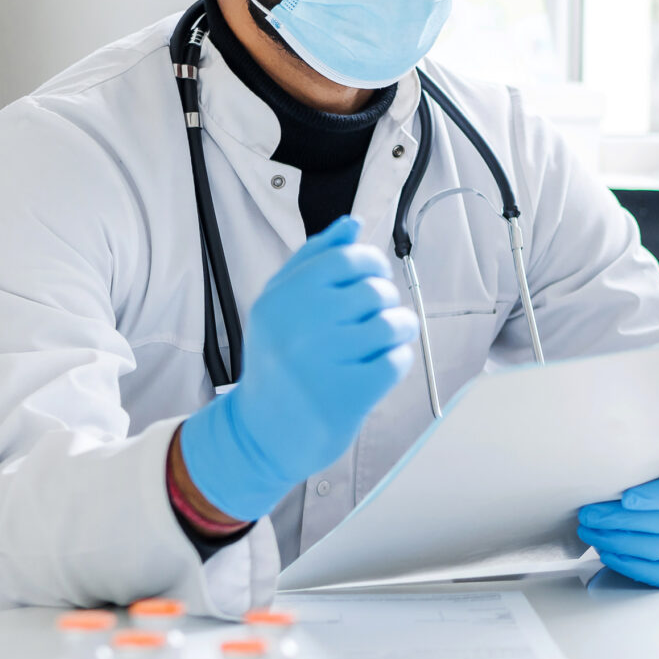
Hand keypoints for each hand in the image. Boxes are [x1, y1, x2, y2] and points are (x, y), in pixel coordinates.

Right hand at [176, 215, 420, 520]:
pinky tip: (378, 368)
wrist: (259, 433)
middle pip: (376, 291)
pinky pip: (396, 361)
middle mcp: (300, 325)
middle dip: (385, 302)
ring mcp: (324, 361)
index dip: (372, 265)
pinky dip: (396, 362)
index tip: (373, 278)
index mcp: (282, 298)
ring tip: (384, 341)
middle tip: (373, 318)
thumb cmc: (275, 362)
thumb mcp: (277, 305)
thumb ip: (313, 260)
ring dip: (398, 331)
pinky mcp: (348, 395)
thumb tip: (352, 225)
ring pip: (392, 324)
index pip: (348, 259)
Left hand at [577, 464, 658, 587]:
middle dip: (622, 521)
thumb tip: (599, 476)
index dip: (654, 496)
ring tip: (591, 533)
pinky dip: (632, 566)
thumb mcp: (646, 462)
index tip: (625, 498)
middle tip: (589, 516)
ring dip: (620, 543)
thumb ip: (634, 466)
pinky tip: (607, 554)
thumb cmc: (647, 477)